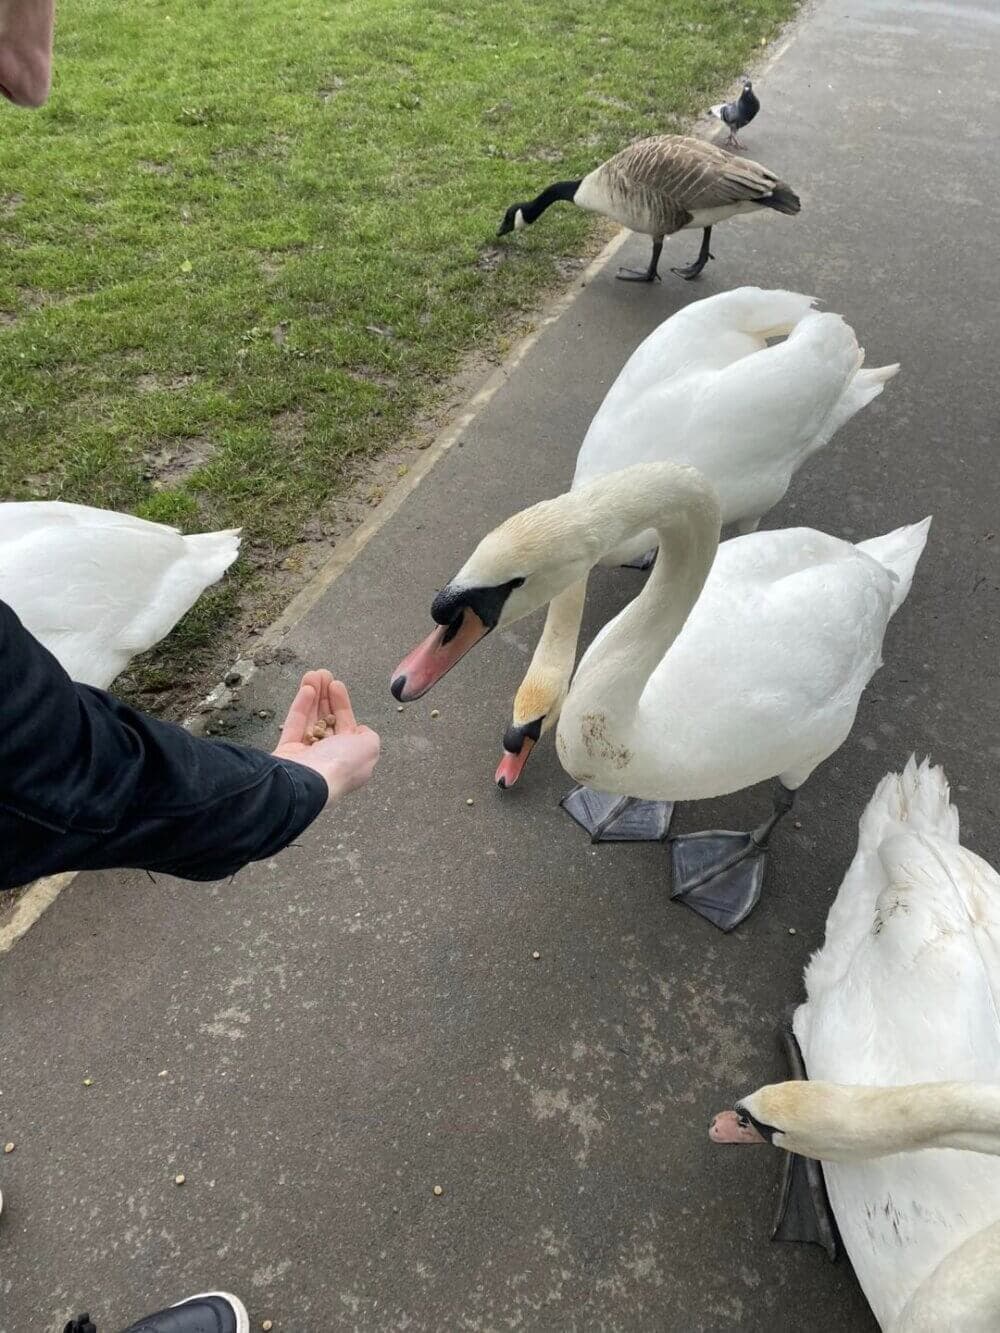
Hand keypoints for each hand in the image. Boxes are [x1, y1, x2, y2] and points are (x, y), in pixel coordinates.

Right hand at [273, 670, 379, 804]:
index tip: (337, 685)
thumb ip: (369, 737)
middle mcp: (328, 757)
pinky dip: (300, 706)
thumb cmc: (341, 765)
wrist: (308, 781)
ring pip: (310, 719)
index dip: (343, 705)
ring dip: (313, 695)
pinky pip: (294, 725)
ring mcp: (305, 755)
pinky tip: (306, 688)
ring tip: (313, 673)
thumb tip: (362, 730)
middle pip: (327, 720)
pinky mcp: (286, 752)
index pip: (346, 726)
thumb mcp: (370, 748)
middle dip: (326, 697)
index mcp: (349, 759)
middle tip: (324, 674)